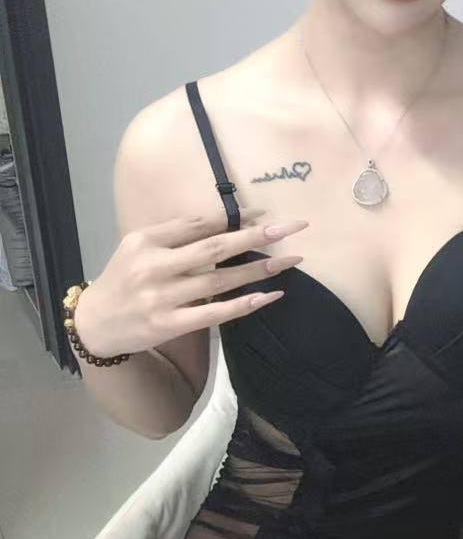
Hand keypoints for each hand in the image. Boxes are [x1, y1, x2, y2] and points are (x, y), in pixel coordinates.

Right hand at [72, 208, 306, 358]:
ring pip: (219, 281)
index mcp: (147, 241)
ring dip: (258, 270)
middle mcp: (154, 267)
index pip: (198, 224)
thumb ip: (175, 235)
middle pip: (214, 248)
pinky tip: (269, 295)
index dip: (234, 218)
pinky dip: (243, 304)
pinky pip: (215, 314)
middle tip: (290, 227)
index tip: (264, 213)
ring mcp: (162, 298)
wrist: (94, 323)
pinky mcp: (169, 325)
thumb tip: (226, 222)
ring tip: (290, 260)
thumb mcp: (138, 247)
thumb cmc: (124, 279)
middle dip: (256, 236)